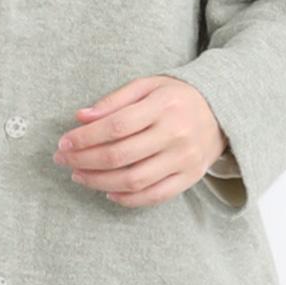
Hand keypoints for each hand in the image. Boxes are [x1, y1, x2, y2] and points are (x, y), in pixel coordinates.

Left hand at [52, 75, 227, 207]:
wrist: (222, 112)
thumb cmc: (175, 97)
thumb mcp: (147, 86)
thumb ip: (114, 100)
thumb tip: (81, 117)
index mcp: (162, 106)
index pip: (115, 126)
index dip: (85, 137)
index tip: (64, 142)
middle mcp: (174, 134)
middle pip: (120, 155)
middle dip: (84, 160)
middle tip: (63, 160)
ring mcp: (183, 159)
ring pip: (134, 179)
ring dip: (99, 181)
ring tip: (78, 176)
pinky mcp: (189, 178)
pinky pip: (154, 196)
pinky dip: (128, 199)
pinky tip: (107, 192)